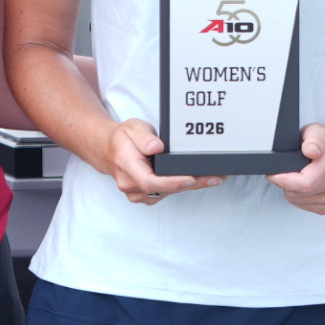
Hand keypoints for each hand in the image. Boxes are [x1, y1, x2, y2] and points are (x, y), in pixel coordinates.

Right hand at [104, 118, 221, 203]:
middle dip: (192, 184)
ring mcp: (137, 193)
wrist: (108, 150)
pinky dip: (183, 186)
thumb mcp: (132, 128)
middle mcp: (130, 185)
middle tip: (216, 177)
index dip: (173, 183)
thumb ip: (144, 138)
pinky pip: (167, 193)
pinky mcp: (146, 196)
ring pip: (168, 193)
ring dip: (191, 186)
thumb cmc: (122, 139)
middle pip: (164, 190)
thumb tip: (156, 147)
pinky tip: (199, 179)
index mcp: (126, 166)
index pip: (150, 181)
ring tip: (214, 176)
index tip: (191, 179)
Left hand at [266, 123, 324, 213]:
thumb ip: (314, 139)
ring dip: (291, 190)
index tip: (273, 174)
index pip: (305, 183)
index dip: (284, 181)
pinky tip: (301, 185)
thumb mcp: (318, 130)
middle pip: (299, 193)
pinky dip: (298, 197)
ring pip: (299, 201)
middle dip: (284, 184)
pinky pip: (306, 206)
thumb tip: (310, 151)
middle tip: (283, 171)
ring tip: (295, 175)